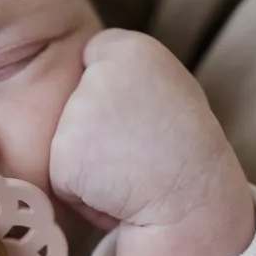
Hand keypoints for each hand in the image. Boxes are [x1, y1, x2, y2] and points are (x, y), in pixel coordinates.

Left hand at [50, 30, 254, 255]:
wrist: (195, 206)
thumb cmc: (184, 153)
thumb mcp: (168, 89)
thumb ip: (127, 74)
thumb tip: (90, 65)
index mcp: (133, 50)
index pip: (95, 54)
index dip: (112, 86)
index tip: (138, 105)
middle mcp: (101, 74)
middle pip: (74, 100)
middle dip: (95, 126)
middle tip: (139, 144)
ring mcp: (78, 116)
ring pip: (64, 140)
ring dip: (87, 162)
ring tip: (129, 170)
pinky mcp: (63, 157)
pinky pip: (60, 177)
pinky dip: (81, 192)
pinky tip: (115, 192)